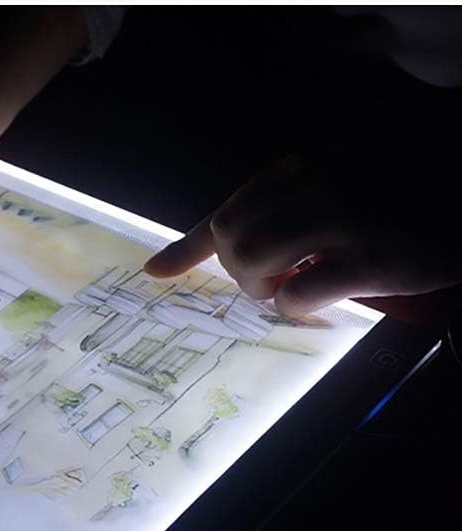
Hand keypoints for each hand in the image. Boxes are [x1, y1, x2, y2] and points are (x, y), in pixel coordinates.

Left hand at [144, 153, 461, 315]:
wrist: (460, 203)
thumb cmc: (383, 202)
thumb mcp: (321, 191)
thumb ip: (258, 216)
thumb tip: (172, 263)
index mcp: (297, 167)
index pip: (224, 212)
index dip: (186, 248)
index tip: (155, 272)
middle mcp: (314, 183)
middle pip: (231, 238)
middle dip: (238, 271)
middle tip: (267, 281)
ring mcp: (342, 219)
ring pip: (254, 261)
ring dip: (262, 288)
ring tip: (289, 286)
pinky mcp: (369, 258)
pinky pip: (298, 294)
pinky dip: (296, 306)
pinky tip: (319, 296)